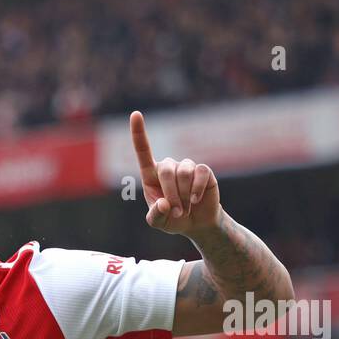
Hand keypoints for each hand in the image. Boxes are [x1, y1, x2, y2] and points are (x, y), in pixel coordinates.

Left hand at [130, 110, 220, 236]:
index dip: (139, 133)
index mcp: (152, 175)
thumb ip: (155, 216)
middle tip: (175, 212)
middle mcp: (169, 167)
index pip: (143, 151)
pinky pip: (200, 174)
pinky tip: (196, 200)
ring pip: (183, 173)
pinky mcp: (203, 171)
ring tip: (185, 207)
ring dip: (183, 195)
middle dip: (170, 194)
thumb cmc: (172, 219)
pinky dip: (197, 190)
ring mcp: (187, 167)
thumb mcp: (158, 222)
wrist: (196, 223)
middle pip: (166, 171)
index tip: (135, 114)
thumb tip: (163, 204)